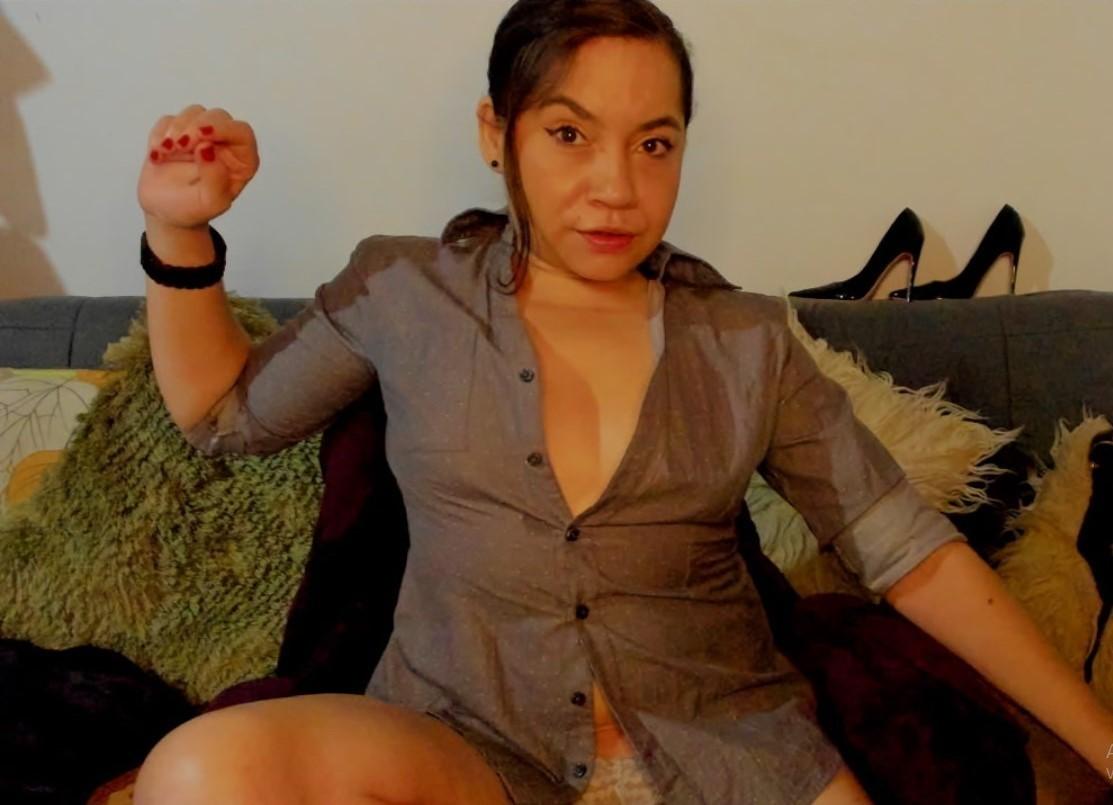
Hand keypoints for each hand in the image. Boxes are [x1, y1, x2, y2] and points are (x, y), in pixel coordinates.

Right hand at [137, 103, 259, 229]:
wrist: (166, 211)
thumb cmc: (194, 209)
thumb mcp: (210, 203)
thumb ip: (215, 179)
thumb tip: (208, 149)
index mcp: (242, 161)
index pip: (242, 132)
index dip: (224, 128)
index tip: (202, 135)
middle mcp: (225, 144)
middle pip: (217, 116)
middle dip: (196, 126)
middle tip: (179, 146)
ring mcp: (201, 136)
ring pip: (194, 112)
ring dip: (177, 129)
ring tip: (166, 152)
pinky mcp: (178, 132)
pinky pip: (169, 120)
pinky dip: (160, 134)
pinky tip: (158, 155)